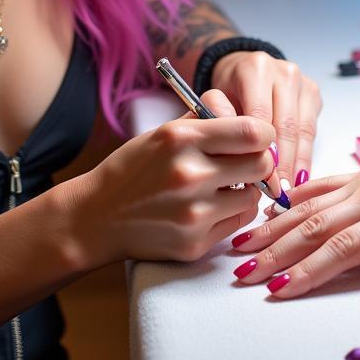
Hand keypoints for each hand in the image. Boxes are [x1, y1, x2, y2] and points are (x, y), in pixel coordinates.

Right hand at [70, 90, 276, 268]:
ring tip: (218, 187)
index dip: (262, 134)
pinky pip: (236, 224)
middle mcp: (190, 175)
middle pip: (262, 164)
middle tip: (243, 163)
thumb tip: (246, 115)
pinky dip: (228, 214)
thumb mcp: (164, 132)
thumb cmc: (135, 168)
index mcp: (182, 139)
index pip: (252, 131)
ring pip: (253, 197)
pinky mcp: (195, 244)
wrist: (98, 216)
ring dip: (243, 191)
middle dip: (257, 161)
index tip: (256, 138)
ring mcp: (193, 214)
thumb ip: (206, 118)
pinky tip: (204, 209)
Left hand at [210, 51, 321, 197]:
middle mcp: (282, 72)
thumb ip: (223, 125)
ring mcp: (301, 81)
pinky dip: (304, 157)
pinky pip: (311, 131)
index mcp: (255, 69)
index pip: (261, 116)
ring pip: (303, 131)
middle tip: (278, 193)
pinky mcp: (312, 93)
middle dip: (283, 163)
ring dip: (296, 164)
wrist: (242, 68)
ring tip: (289, 191)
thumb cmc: (227, 90)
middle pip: (286, 125)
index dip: (262, 151)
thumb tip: (242, 161)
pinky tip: (298, 178)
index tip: (261, 181)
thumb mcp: (215, 102)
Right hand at [229, 119, 359, 307]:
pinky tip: (286, 201)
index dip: (302, 273)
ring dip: (279, 224)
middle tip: (242, 269)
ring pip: (315, 204)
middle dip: (274, 250)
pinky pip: (330, 183)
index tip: (273, 291)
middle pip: (314, 225)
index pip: (337, 249)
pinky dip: (302, 195)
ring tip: (248, 238)